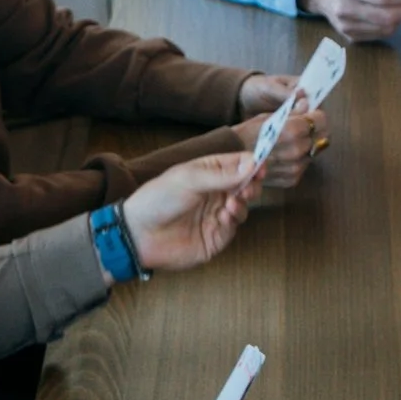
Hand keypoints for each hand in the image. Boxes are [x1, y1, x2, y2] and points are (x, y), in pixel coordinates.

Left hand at [121, 147, 265, 272]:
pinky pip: (234, 226)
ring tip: (231, 203)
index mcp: (208, 172)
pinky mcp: (216, 236)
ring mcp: (216, 214)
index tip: (261, 166)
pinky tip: (224, 216)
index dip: (252, 163)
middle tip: (249, 187)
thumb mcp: (189, 179)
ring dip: (243, 202)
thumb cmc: (158, 199)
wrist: (139, 234)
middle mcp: (215, 192)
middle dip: (251, 184)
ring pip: (243, 205)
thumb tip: (253, 163)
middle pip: (246, 184)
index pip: (238, 163)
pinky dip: (234, 219)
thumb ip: (222, 174)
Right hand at [231, 75, 326, 190]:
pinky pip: (305, 166)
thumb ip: (292, 112)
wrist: (229, 159)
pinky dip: (299, 160)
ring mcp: (295, 168)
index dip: (316, 116)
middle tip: (301, 127)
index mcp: (291, 131)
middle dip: (313, 130)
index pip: (320, 120)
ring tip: (290, 141)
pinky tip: (285, 154)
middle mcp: (296, 151)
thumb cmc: (248, 134)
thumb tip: (307, 103)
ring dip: (307, 146)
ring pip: (314, 152)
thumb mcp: (269, 116)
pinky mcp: (292, 180)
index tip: (311, 114)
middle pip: (321, 137)